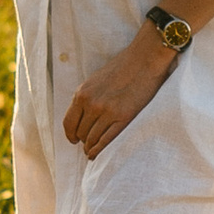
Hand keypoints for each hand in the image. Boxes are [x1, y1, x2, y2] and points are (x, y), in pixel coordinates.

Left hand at [62, 25, 174, 159]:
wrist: (144, 59)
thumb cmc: (122, 67)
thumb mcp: (95, 80)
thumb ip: (87, 97)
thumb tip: (82, 117)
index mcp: (82, 93)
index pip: (68, 122)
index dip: (70, 135)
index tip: (73, 140)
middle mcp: (92, 104)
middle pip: (81, 132)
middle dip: (83, 140)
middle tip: (87, 145)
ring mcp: (107, 112)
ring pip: (92, 138)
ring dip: (90, 147)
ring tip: (92, 151)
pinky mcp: (124, 117)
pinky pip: (107, 140)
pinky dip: (100, 150)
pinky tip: (96, 154)